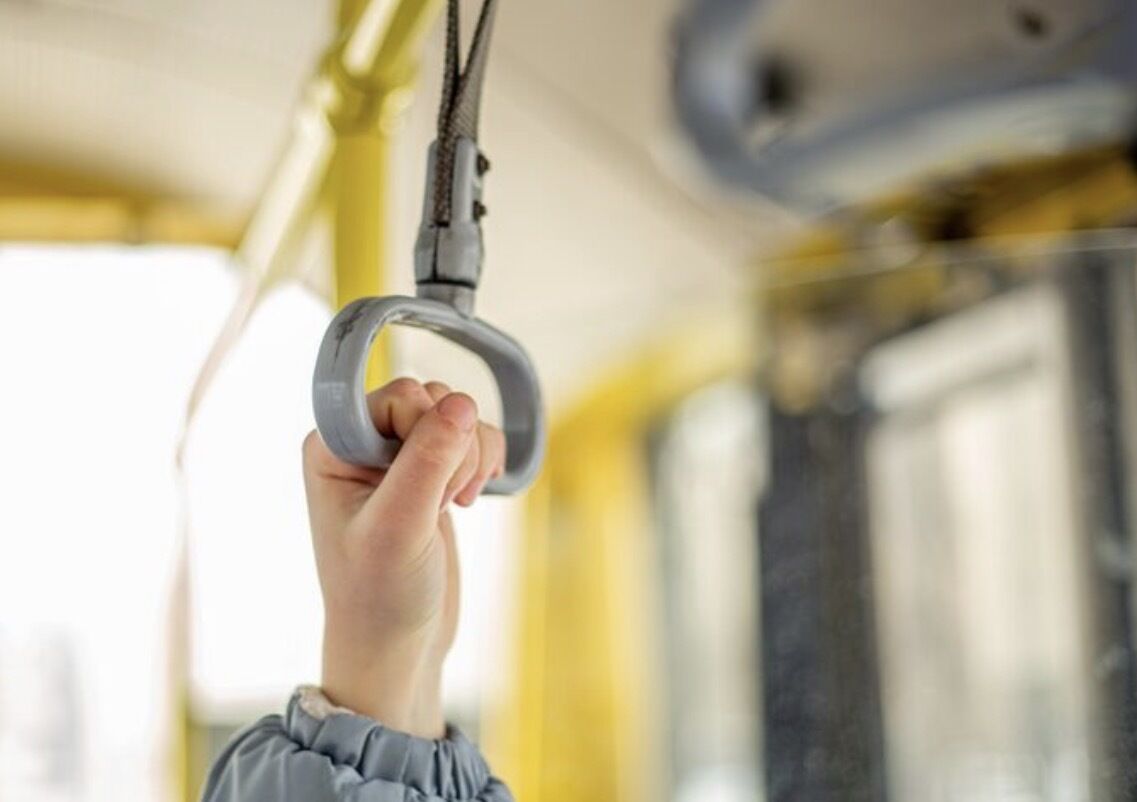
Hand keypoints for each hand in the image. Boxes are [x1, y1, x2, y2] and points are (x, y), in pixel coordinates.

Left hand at [302, 378, 505, 737]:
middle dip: (456, 445)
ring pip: (456, 415)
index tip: (427, 488)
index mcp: (333, 447)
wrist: (397, 646)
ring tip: (457, 502)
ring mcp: (399, 458)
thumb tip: (461, 403)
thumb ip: (427, 462)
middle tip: (445, 499)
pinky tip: (471, 498)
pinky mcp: (432, 474)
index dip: (427, 430)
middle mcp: (362, 444)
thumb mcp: (400, 529)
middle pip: (432, 399)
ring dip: (473, 455)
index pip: (398, 395)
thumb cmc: (380, 596)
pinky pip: (472, 436)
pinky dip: (485, 460)